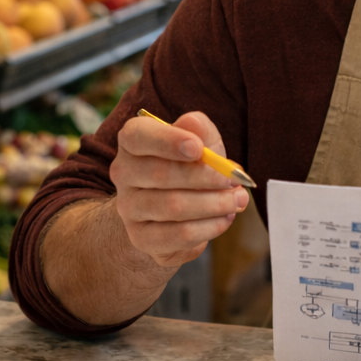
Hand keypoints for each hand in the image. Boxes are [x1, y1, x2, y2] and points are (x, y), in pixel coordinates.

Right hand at [109, 111, 248, 267]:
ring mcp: (129, 207)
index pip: (138, 136)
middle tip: (234, 180)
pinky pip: (178, 234)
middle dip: (205, 177)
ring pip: (172, 206)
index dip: (168, 141)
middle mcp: (123, 173)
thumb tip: (192, 123)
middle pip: (160, 174)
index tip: (198, 148)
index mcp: (132, 141)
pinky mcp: (141, 237)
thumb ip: (200, 130)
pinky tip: (224, 219)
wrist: (173, 211)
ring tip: (236, 200)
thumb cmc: (188, 168)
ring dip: (213, 203)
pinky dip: (208, 227)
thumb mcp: (200, 143)